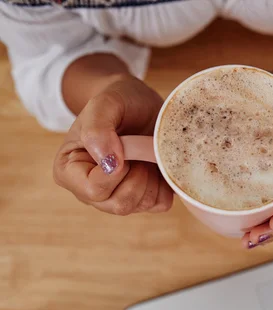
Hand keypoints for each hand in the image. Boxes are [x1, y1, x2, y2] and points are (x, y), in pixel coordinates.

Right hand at [53, 77, 173, 214]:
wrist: (139, 104)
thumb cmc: (117, 103)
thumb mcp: (103, 104)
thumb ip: (98, 130)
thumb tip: (109, 163)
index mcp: (69, 173)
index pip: (93, 191)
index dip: (115, 172)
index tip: (123, 147)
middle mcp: (91, 193)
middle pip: (120, 204)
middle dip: (137, 174)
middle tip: (136, 148)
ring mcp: (118, 199)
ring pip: (143, 204)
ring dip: (151, 175)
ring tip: (144, 152)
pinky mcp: (145, 199)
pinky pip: (162, 202)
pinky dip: (165, 182)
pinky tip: (155, 163)